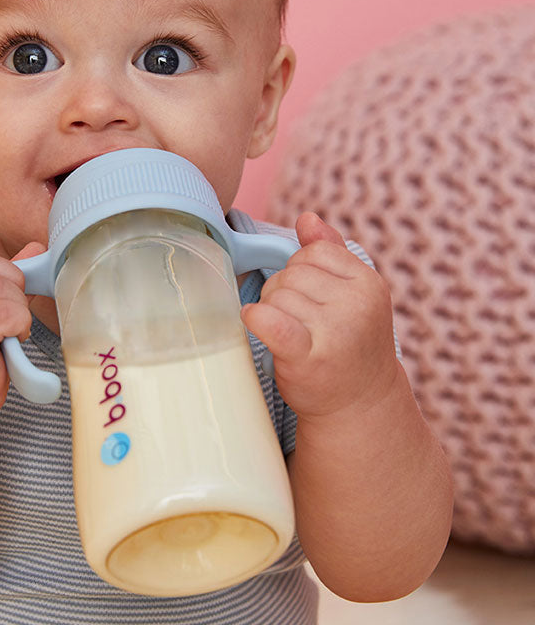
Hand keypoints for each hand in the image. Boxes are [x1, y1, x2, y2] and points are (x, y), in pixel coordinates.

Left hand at [241, 212, 397, 419]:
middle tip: (297, 321)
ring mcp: (334, 331)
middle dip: (283, 292)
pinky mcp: (307, 356)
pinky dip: (255, 318)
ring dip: (271, 312)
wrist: (359, 406)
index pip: (313, 252)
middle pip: (291, 273)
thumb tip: (307, 218)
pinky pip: (269, 320)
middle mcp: (356, 305)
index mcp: (369, 284)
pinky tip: (254, 322)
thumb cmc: (349, 346)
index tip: (309, 297)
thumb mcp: (353, 296)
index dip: (301, 270)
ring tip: (289, 335)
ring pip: (276, 296)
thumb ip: (331, 253)